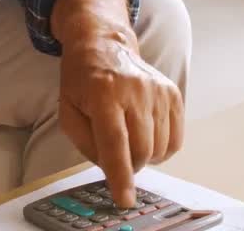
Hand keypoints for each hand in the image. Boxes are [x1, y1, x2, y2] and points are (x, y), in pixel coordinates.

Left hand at [53, 0, 183, 209]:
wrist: (104, 44)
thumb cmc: (82, 80)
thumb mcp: (68, 110)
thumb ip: (86, 143)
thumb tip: (111, 168)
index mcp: (103, 93)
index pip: (115, 142)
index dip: (120, 175)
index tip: (124, 198)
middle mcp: (135, 90)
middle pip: (141, 149)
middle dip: (129, 166)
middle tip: (118, 158)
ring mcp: (157, 90)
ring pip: (159, 147)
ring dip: (144, 156)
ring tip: (129, 139)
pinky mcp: (172, 93)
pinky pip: (175, 138)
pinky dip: (161, 148)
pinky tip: (146, 136)